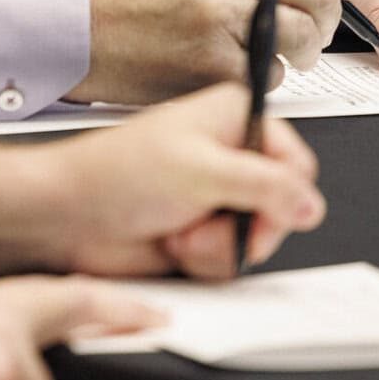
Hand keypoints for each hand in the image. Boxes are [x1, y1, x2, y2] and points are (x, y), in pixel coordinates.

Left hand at [48, 84, 325, 278]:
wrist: (69, 216)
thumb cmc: (115, 175)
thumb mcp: (201, 171)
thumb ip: (266, 186)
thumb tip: (310, 203)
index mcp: (234, 118)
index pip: (297, 162)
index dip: (285, 193)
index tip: (261, 205)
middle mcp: (229, 156)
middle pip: (283, 209)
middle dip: (245, 226)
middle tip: (209, 216)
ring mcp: (216, 197)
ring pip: (258, 240)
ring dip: (219, 246)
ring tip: (181, 230)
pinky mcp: (202, 233)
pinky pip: (232, 261)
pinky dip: (205, 261)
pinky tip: (174, 243)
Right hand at [73, 0, 356, 102]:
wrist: (75, 14)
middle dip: (326, 15)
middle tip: (306, 24)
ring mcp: (220, 10)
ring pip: (306, 36)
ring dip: (299, 50)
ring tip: (266, 45)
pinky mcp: (212, 59)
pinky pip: (273, 74)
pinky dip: (260, 74)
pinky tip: (226, 59)